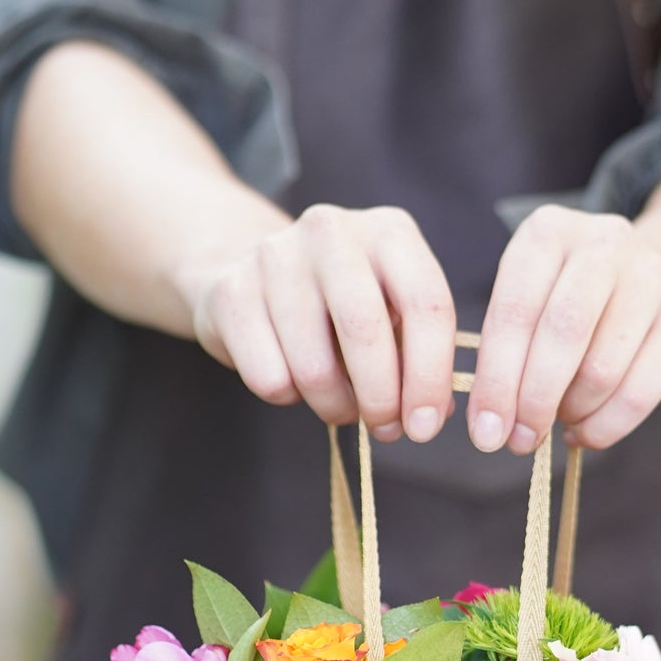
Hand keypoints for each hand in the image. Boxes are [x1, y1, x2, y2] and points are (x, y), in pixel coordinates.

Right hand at [185, 202, 456, 441]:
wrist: (248, 270)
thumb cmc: (338, 302)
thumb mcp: (390, 312)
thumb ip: (417, 356)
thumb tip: (430, 416)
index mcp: (390, 231)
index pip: (427, 303)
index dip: (430, 376)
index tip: (425, 427)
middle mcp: (333, 231)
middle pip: (365, 331)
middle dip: (380, 399)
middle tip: (384, 429)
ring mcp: (276, 255)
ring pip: (313, 367)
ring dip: (333, 405)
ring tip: (337, 402)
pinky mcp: (230, 289)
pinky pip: (268, 377)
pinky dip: (287, 396)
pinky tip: (291, 375)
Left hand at [467, 204, 660, 454]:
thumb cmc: (579, 304)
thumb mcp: (534, 303)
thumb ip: (507, 352)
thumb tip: (491, 424)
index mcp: (548, 231)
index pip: (514, 310)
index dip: (496, 378)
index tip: (484, 431)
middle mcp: (603, 242)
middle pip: (562, 333)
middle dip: (533, 399)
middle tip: (519, 441)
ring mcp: (651, 276)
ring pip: (602, 368)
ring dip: (572, 412)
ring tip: (561, 423)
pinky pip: (641, 390)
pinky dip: (607, 426)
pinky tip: (588, 432)